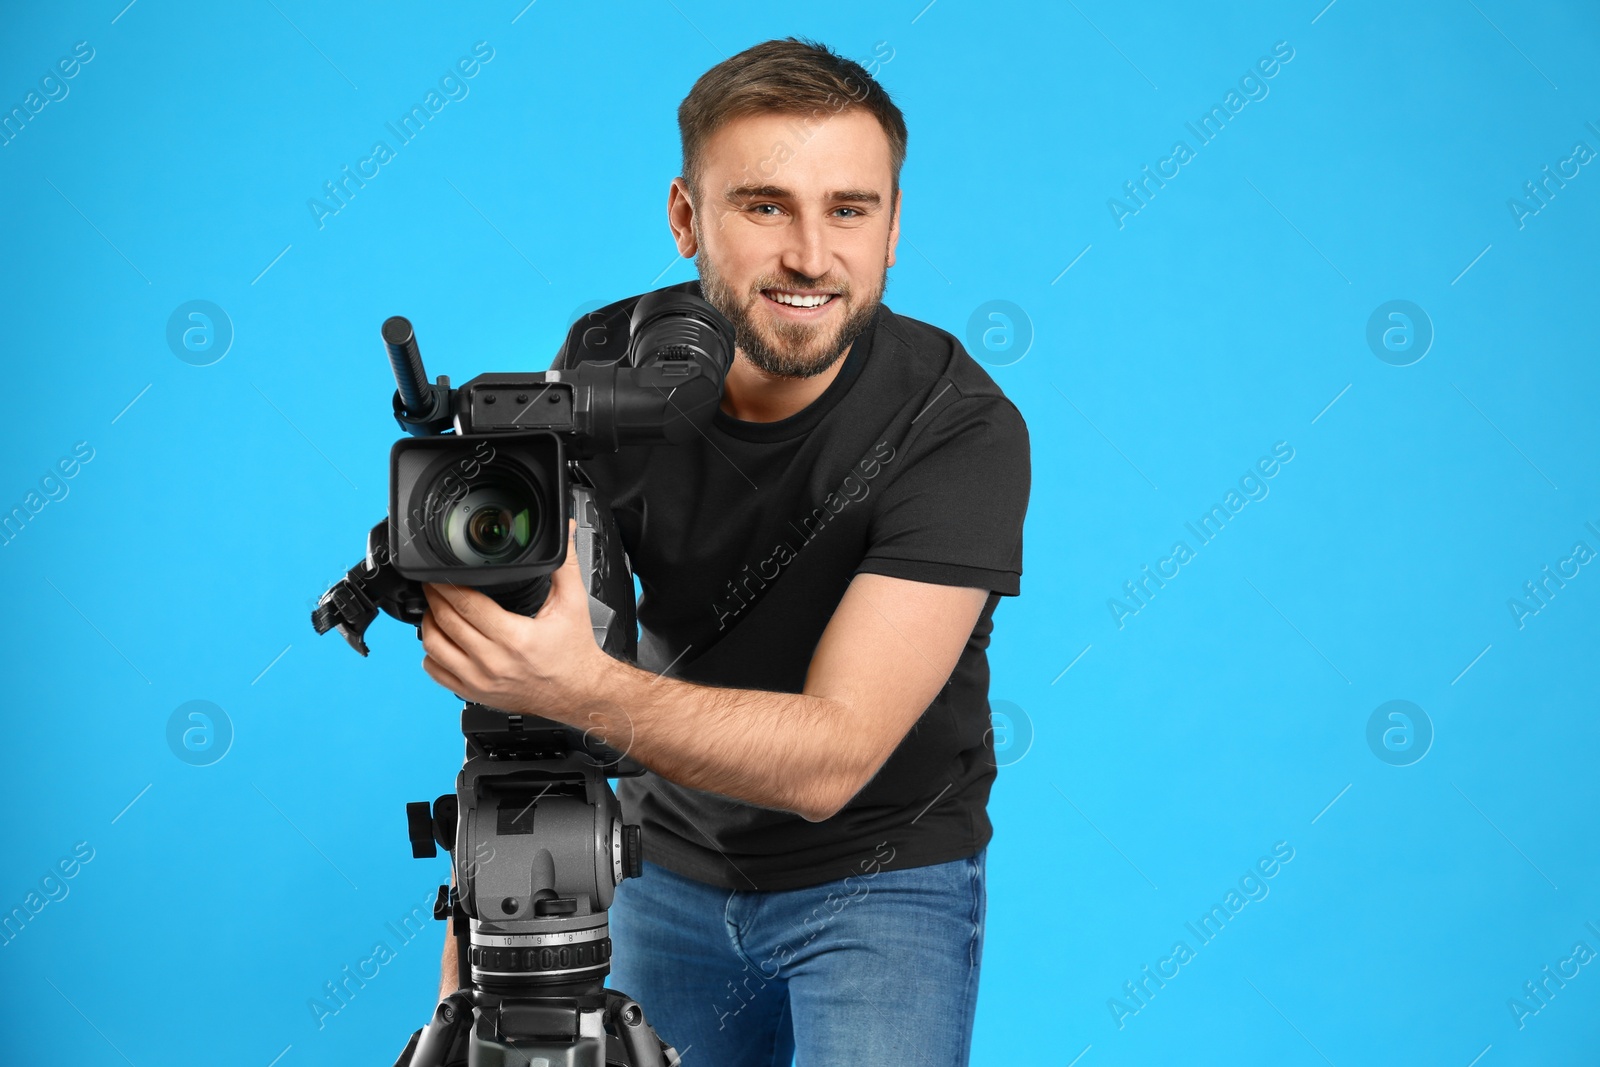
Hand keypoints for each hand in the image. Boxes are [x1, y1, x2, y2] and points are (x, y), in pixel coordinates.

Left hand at [418, 518, 600, 721]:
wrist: (579, 693)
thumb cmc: (574, 654)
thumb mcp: (573, 604)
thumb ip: (565, 564)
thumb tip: (566, 533)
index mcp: (514, 638)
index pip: (466, 605)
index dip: (447, 585)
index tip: (439, 574)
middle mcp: (493, 662)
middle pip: (446, 622)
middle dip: (434, 598)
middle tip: (433, 584)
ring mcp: (480, 681)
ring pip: (434, 648)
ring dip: (429, 624)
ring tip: (434, 609)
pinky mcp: (475, 694)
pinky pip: (438, 673)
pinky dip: (431, 655)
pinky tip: (441, 640)